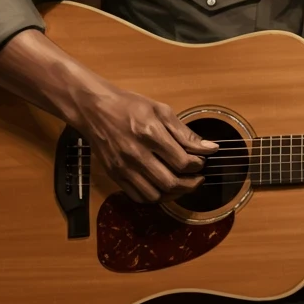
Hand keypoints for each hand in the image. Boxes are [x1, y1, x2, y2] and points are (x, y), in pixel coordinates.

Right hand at [77, 86, 218, 203]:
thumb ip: (185, 132)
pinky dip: (155, 197)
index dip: (198, 165)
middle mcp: (136, 154)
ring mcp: (123, 168)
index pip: (182, 161)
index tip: (202, 161)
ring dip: (174, 194)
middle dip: (191, 184)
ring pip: (155, 195)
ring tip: (183, 184)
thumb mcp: (161, 110)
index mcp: (150, 134)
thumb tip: (209, 148)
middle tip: (198, 178)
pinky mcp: (115, 176)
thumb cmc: (129, 106)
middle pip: (170, 182)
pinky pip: (138, 197)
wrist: (94, 110)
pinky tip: (163, 188)